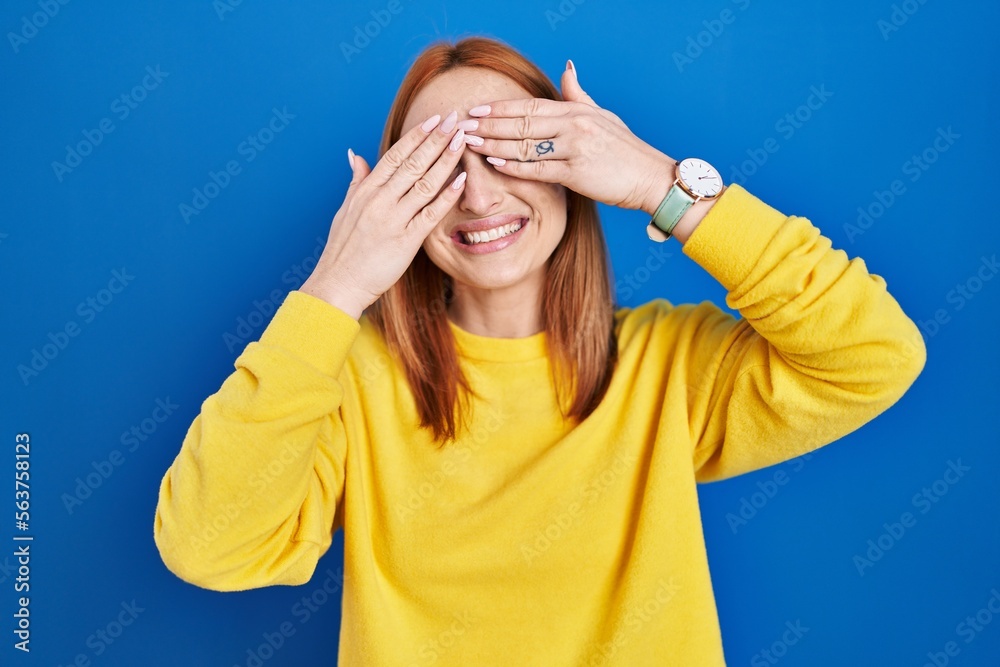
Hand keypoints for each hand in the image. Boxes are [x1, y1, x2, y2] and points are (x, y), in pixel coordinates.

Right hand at [301, 112, 468, 319]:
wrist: (339, 283)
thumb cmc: (343, 249)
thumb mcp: (345, 209)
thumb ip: (356, 181)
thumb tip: (354, 155)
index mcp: (366, 191)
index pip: (395, 155)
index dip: (416, 136)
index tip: (434, 120)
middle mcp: (379, 200)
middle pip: (412, 163)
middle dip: (436, 139)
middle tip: (456, 120)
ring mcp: (393, 219)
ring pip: (424, 183)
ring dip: (445, 160)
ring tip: (462, 142)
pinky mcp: (405, 240)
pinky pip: (430, 213)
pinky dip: (447, 196)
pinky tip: (462, 180)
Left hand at [462, 62, 674, 212]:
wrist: (650, 176)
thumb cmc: (625, 150)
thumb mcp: (602, 115)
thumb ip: (578, 95)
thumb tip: (566, 67)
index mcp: (576, 111)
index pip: (530, 106)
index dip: (501, 108)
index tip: (476, 110)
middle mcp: (573, 126)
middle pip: (522, 123)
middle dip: (489, 124)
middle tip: (463, 125)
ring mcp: (575, 148)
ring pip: (526, 145)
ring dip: (495, 144)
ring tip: (471, 144)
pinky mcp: (577, 173)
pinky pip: (538, 169)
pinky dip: (514, 166)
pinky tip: (494, 163)